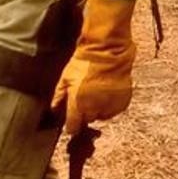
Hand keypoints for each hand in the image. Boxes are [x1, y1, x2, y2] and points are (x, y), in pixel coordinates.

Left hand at [54, 0, 137, 133]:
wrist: (107, 51)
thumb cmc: (85, 62)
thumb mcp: (66, 77)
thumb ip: (59, 96)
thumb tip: (54, 109)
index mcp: (78, 103)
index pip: (73, 127)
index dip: (72, 126)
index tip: (72, 123)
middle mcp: (94, 107)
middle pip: (87, 121)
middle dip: (85, 113)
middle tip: (84, 100)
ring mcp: (109, 105)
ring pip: (101, 117)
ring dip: (98, 110)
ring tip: (97, 94)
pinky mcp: (122, 102)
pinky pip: (114, 111)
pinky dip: (110, 105)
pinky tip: (106, 93)